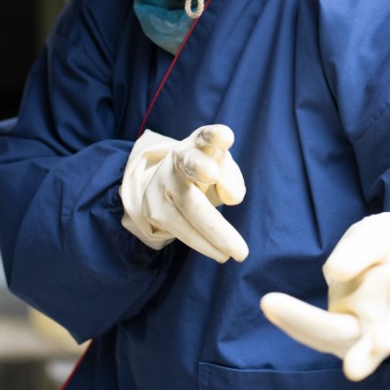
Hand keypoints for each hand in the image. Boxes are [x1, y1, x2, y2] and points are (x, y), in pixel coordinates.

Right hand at [121, 124, 248, 262]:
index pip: (206, 135)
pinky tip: (220, 253)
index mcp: (198, 142)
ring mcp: (161, 182)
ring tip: (237, 253)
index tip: (227, 137)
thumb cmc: (208, 170)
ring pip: (187, 209)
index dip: (215, 135)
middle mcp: (177, 158)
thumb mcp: (223, 168)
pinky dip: (202, 243)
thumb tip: (232, 197)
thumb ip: (231, 179)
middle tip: (236, 219)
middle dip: (212, 187)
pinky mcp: (153, 207)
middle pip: (192, 175)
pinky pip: (179, 229)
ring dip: (213, 235)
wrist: (170, 180)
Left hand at [261, 213, 389, 379]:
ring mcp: (361, 333)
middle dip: (337, 348)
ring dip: (301, 327)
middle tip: (322, 346)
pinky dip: (295, 322)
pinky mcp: (340, 332)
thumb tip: (333, 272)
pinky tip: (273, 307)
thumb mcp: (382, 234)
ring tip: (270, 304)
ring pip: (332, 340)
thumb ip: (362, 250)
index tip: (380, 344)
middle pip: (360, 340)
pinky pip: (317, 333)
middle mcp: (384, 324)